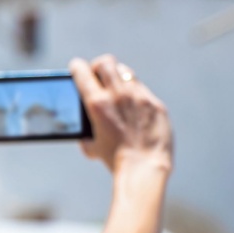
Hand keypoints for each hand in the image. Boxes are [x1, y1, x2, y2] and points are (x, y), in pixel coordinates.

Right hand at [70, 54, 173, 174]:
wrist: (144, 169)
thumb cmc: (115, 161)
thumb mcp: (91, 147)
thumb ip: (86, 131)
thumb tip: (86, 128)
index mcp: (97, 103)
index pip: (81, 70)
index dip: (77, 67)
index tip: (77, 68)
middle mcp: (118, 94)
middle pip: (106, 62)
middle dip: (99, 67)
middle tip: (99, 76)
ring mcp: (140, 97)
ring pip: (126, 73)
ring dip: (119, 79)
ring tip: (119, 92)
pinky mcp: (156, 104)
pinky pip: (144, 92)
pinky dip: (137, 97)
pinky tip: (136, 111)